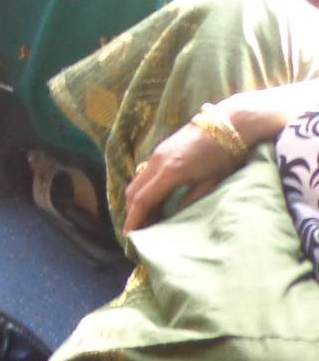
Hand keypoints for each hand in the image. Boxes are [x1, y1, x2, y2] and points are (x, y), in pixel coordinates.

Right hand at [122, 117, 241, 233]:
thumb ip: (191, 200)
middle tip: (136, 232)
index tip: (129, 237)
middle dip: (131, 212)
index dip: (134, 220)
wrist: (230, 122)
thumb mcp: (212, 182)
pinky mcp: (161, 150)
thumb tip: (175, 217)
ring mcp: (157, 154)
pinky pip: (144, 174)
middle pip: (134, 191)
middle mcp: (157, 162)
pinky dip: (143, 190)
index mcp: (170, 172)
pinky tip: (154, 200)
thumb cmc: (226, 155)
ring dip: (136, 201)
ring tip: (144, 219)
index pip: (143, 200)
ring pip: (137, 182)